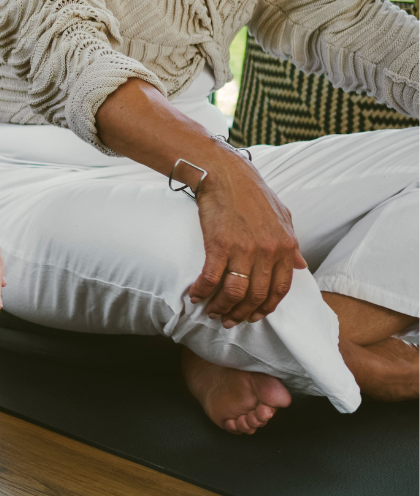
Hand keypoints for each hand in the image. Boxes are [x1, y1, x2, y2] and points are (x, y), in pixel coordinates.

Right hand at [188, 151, 305, 327]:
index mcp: (285, 246)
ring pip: (235, 293)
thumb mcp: (282, 217)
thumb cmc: (252, 193)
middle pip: (256, 296)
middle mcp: (267, 251)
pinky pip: (212, 278)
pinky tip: (194, 295)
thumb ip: (292, 243)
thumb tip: (300, 265)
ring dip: (222, 308)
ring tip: (212, 312)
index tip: (252, 316)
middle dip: (241, 314)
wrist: (226, 174)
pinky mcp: (219, 245)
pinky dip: (202, 291)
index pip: (280, 289)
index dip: (265, 308)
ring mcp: (244, 249)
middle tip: (229, 320)